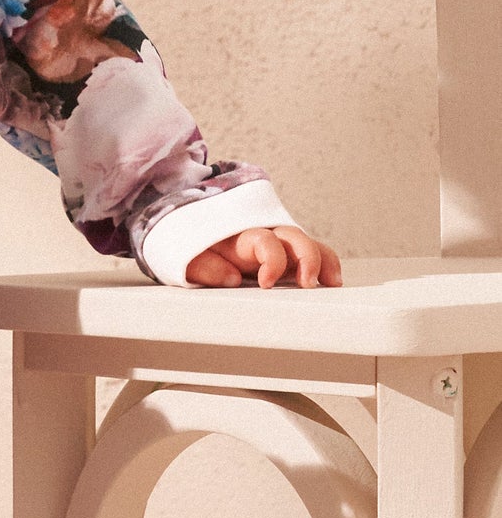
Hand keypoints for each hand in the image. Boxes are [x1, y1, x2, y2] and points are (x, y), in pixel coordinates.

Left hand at [185, 225, 341, 289]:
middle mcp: (265, 235)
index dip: (271, 260)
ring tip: (332, 284)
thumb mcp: (185, 256)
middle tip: (307, 284)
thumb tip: (231, 278)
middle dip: (306, 258)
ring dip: (323, 261)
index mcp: (241, 236)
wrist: (190, 233)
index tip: (266, 284)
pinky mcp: (286, 256)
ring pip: (309, 244)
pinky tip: (332, 282)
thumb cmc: (191, 248)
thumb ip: (205, 266)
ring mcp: (279, 245)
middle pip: (294, 237)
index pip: (264, 241)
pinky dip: (325, 264)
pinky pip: (312, 254)